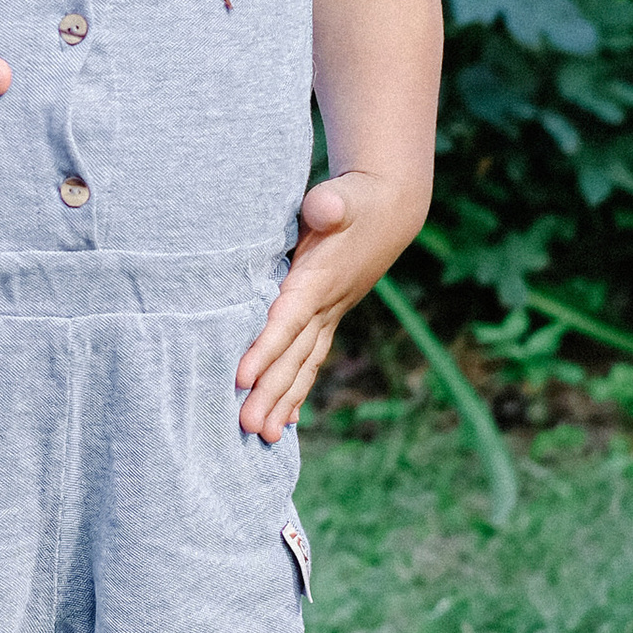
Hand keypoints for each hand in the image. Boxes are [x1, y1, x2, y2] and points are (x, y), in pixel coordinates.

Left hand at [235, 173, 409, 442]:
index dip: (266, 348)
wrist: (390, 207)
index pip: (289, 319)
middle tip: (246, 427)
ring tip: (264, 437)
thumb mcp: (344, 195)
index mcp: (321, 280)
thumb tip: (324, 209)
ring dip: (283, 402)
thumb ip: (331, 203)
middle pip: (293, 356)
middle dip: (270, 393)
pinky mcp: (327, 317)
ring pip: (302, 366)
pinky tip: (286, 421)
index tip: (241, 378)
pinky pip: (309, 361)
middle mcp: (326, 306)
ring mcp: (329, 316)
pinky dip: (297, 391)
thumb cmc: (357, 199)